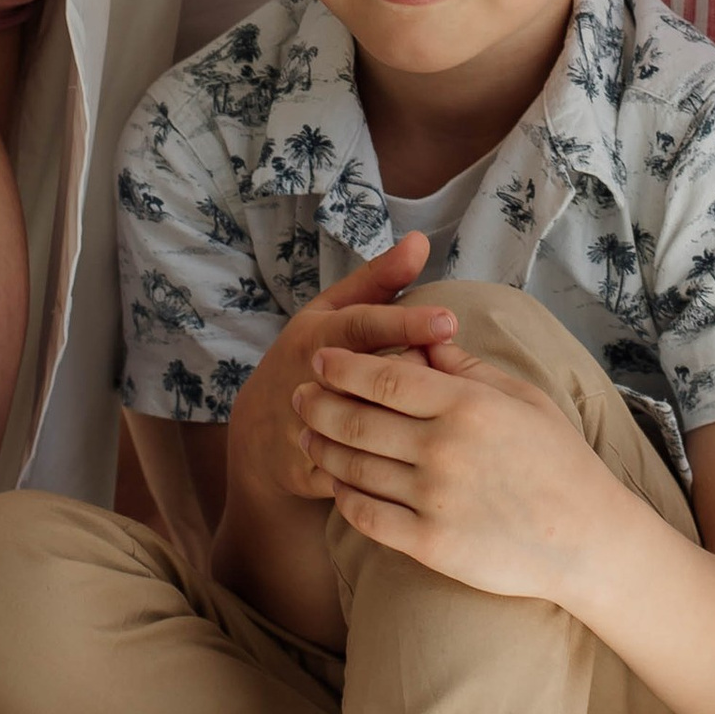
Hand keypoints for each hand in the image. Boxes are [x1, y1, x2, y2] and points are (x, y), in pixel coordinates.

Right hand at [224, 236, 462, 517]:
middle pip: (372, 379)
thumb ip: (379, 280)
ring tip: (443, 424)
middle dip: (417, 381)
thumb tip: (422, 241)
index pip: (363, 325)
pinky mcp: (311, 470)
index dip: (405, 323)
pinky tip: (431, 465)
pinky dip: (393, 471)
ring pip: (365, 431)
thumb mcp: (333, 313)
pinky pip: (359, 473)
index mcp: (316, 337)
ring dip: (407, 427)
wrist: (259, 437)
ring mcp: (307, 428)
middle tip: (455, 384)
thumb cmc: (309, 359)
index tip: (449, 320)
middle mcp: (308, 380)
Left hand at [296, 334, 628, 606]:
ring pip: (353, 467)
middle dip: (317, 404)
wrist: (586, 539)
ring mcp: (434, 499)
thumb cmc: (560, 461)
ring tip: (307, 437)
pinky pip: (365, 515)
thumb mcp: (524, 399)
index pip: (384, 376)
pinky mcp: (429, 544)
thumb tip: (426, 335)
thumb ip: (469, 368)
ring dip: (321, 448)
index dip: (342, 366)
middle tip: (299, 396)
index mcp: (467, 405)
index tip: (320, 359)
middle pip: (355, 420)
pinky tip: (336, 484)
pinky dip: (342, 495)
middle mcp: (444, 449)